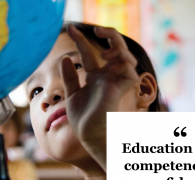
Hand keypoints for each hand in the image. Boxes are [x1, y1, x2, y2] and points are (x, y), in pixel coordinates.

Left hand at [61, 25, 137, 171]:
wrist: (89, 135)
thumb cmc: (82, 119)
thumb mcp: (72, 94)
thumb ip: (70, 77)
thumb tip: (64, 58)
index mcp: (95, 77)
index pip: (90, 54)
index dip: (81, 41)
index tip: (70, 29)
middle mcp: (108, 77)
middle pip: (115, 49)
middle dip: (108, 35)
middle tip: (95, 30)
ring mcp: (116, 82)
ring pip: (126, 57)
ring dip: (117, 47)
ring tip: (104, 51)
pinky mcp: (123, 89)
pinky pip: (130, 71)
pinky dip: (122, 62)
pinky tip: (108, 61)